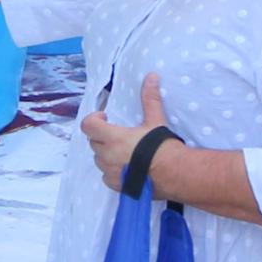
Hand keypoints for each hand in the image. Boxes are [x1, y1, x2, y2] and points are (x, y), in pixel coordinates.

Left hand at [80, 73, 168, 194]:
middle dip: (101, 136)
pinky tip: (125, 167)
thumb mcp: (155, 120)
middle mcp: (107, 156)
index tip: (105, 118)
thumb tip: (151, 76)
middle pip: (93, 142)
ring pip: (99, 160)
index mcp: (113, 138)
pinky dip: (112, 171)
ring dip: (105, 153)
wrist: (173, 174)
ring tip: (122, 151)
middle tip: (116, 133)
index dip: (94, 119)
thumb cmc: (162, 147)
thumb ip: (150, 98)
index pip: (87, 125)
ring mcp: (110, 172)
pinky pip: (106, 177)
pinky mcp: (117, 185)